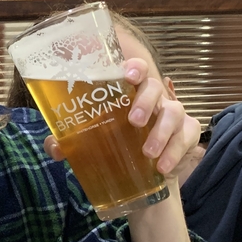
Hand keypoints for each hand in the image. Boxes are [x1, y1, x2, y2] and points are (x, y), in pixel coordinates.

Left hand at [43, 57, 200, 178]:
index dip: (134, 68)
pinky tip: (162, 167)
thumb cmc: (113, 144)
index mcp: (129, 92)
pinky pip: (186, 137)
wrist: (142, 173)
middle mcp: (153, 98)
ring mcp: (172, 114)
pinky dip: (174, 152)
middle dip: (146, 101)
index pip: (135, 70)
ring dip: (161, 131)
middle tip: (134, 120)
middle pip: (154, 87)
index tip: (128, 75)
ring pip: (174, 112)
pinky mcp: (186, 134)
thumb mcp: (88, 142)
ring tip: (147, 152)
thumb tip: (55, 147)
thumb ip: (69, 142)